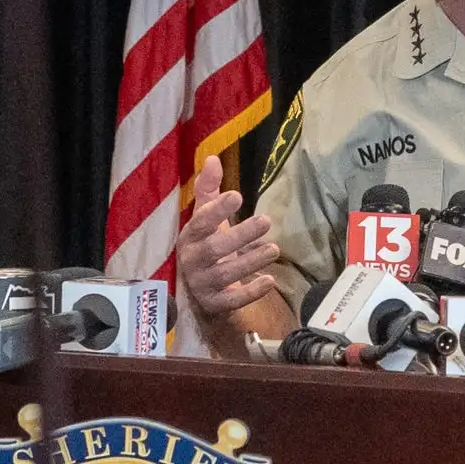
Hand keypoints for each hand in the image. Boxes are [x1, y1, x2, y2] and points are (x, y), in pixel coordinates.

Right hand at [173, 156, 280, 321]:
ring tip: (274, 249)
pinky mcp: (214, 304)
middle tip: (266, 221)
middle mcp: (192, 261)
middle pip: (215, 249)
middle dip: (241, 235)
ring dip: (251, 261)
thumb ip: (208, 190)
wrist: (200, 292)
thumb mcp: (205, 219)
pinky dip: (251, 292)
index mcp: (189, 237)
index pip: (200, 222)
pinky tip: (270, 280)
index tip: (238, 196)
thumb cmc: (206, 247)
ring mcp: (202, 285)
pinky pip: (232, 301)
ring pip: (226, 274)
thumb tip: (213, 158)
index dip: (217, 209)